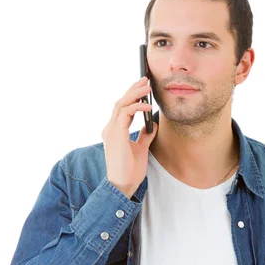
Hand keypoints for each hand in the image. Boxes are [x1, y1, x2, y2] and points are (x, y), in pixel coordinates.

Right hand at [101, 76, 157, 198]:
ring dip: (135, 94)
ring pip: (121, 104)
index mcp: (115, 132)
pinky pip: (125, 114)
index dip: (132, 96)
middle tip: (145, 79)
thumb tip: (153, 124)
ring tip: (148, 87)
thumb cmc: (130, 171)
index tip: (143, 88)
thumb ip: (145, 135)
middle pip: (120, 102)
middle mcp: (110, 129)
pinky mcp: (116, 134)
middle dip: (133, 89)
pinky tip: (148, 106)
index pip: (122, 109)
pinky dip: (137, 107)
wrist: (123, 185)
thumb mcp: (141, 149)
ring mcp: (111, 131)